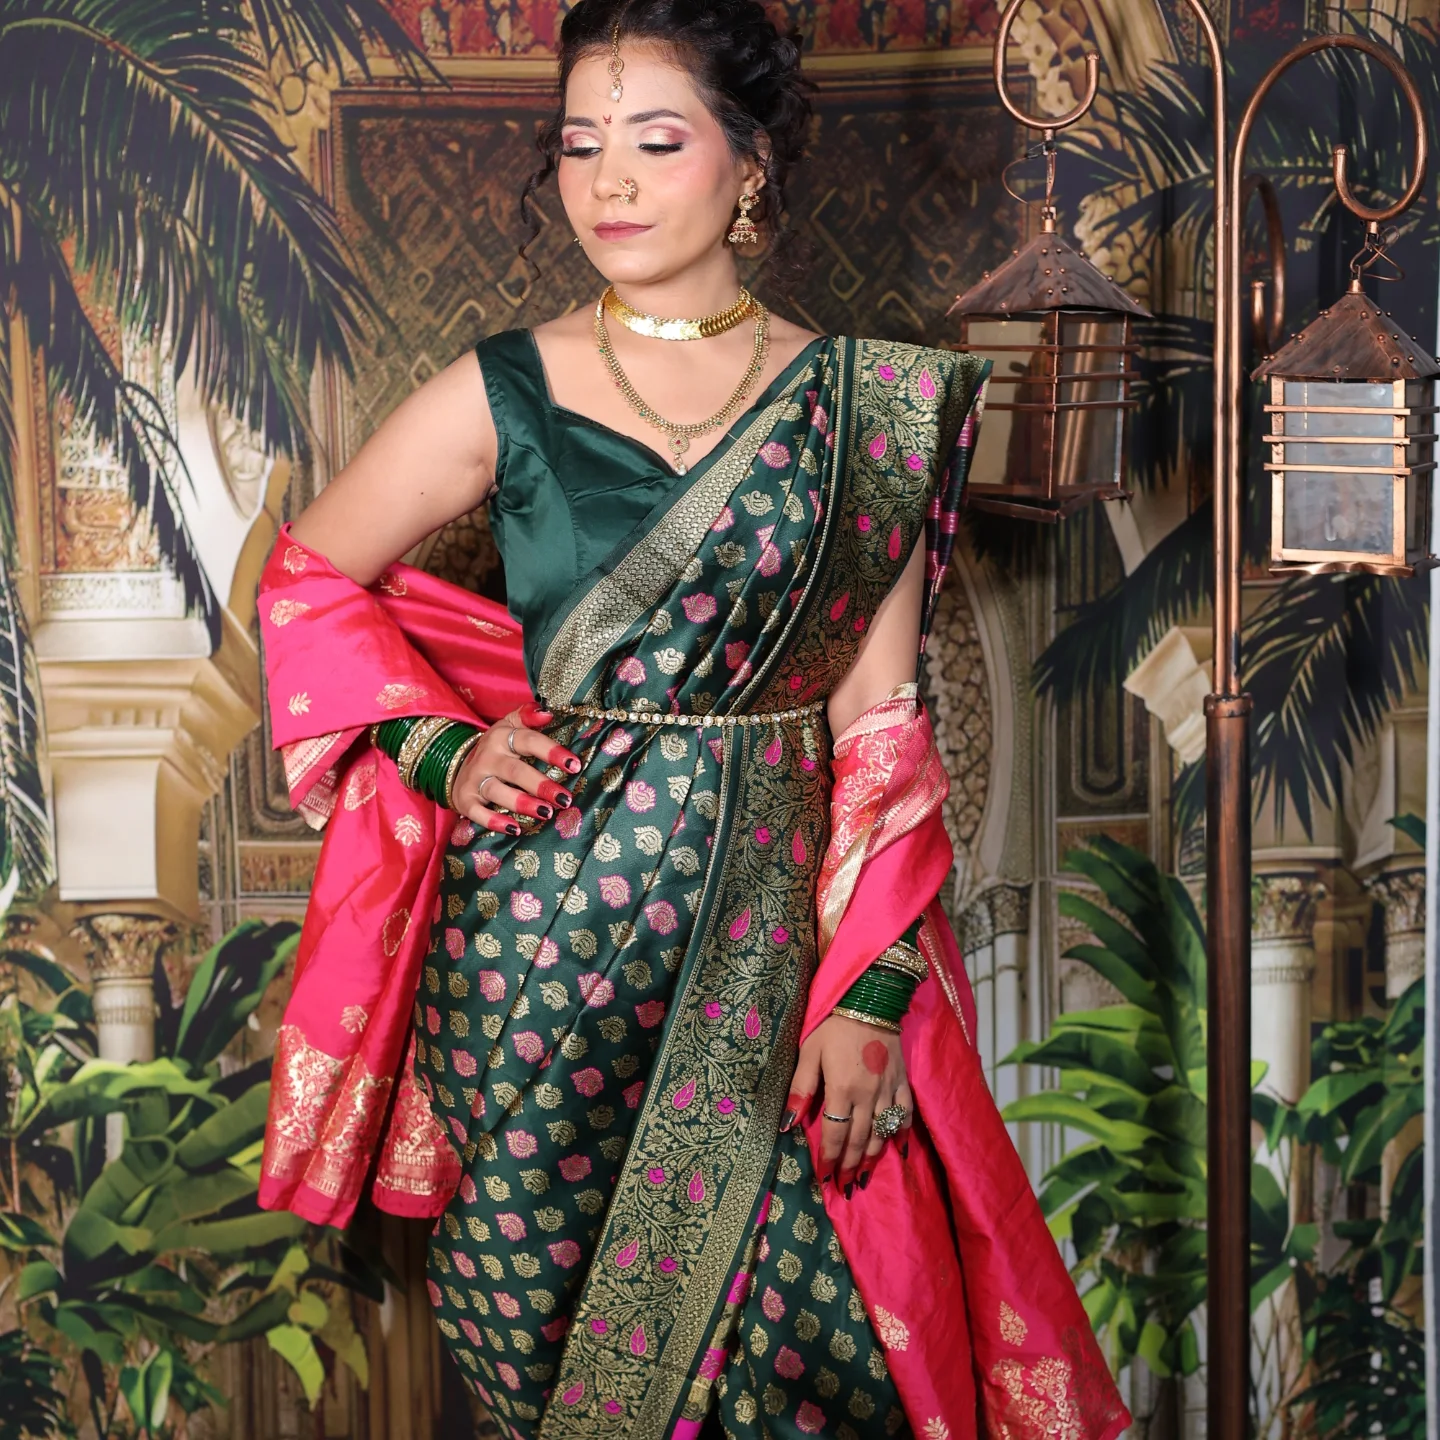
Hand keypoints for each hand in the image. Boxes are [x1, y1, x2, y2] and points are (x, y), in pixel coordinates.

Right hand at [452, 704, 581, 834]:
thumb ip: (527, 717)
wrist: (455, 766)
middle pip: (516, 771)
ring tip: (546, 813)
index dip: (551, 752)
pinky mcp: (465, 800)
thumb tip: (548, 712)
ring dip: (522, 803)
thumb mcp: (508, 726)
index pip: (529, 741)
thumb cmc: (495, 749)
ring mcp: (475, 780)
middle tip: (565, 798)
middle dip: (541, 785)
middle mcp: (487, 758)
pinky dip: (494, 822)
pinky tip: (514, 829)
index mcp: (502, 737)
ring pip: (498, 791)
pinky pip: (478, 813)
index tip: (574, 765)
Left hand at [784, 1013, 913, 1193]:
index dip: (830, 1158)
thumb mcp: (809, 1052)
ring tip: (865, 1176)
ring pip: (882, 1132)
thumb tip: (786, 1124)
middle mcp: (868, 1095)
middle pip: (859, 1139)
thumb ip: (800, 1089)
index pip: (835, 1134)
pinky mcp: (902, 1081)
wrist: (870, 1000)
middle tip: (845, 1186)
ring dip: (873, 1157)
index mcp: (842, 1089)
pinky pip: (905, 1113)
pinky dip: (901, 1133)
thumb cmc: (833, 1026)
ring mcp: (888, 1089)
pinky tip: (898, 1148)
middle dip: (851, 1165)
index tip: (825, 1178)